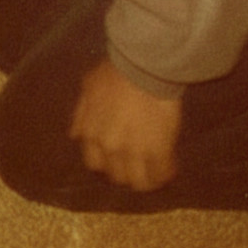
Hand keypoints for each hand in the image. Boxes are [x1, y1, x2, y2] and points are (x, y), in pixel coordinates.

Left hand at [69, 57, 181, 191]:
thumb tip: (76, 134)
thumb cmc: (117, 70)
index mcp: (90, 133)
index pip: (95, 163)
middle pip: (117, 175)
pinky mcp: (158, 151)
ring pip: (139, 182)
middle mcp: (108, 148)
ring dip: (147, 178)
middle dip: (126, 170)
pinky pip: (161, 173)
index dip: (108, 161)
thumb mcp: (90, 85)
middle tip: (138, 161)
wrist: (144, 64)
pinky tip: (171, 165)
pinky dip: (165, 173)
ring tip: (156, 170)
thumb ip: (81, 112)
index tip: (117, 157)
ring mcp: (133, 152)